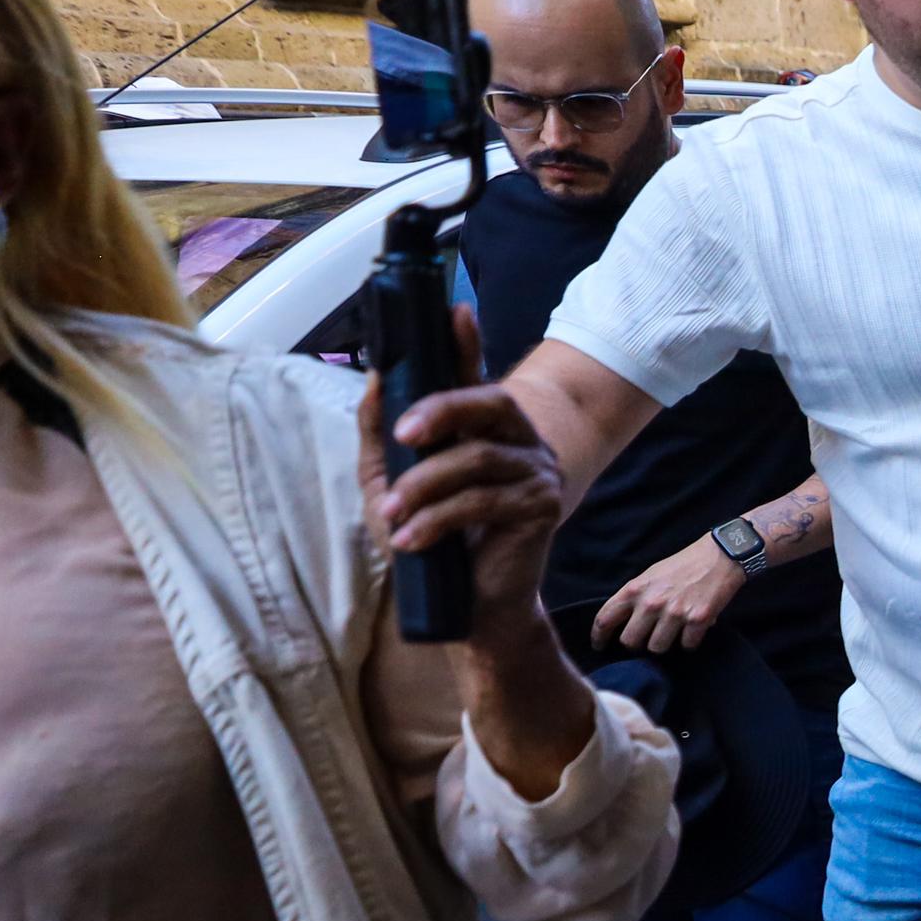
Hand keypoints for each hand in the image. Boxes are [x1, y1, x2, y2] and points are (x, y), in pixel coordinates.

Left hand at [365, 309, 566, 633]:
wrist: (470, 609)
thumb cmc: (432, 542)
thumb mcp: (389, 483)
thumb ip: (380, 435)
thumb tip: (376, 379)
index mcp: (486, 430)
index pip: (476, 377)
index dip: (468, 343)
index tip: (455, 311)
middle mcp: (521, 442)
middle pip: (491, 402)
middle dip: (443, 410)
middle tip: (403, 434)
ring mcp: (538, 472)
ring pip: (478, 458)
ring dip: (424, 487)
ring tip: (393, 517)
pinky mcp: (544, 508)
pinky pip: (485, 500)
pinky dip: (439, 520)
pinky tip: (412, 541)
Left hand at [594, 540, 745, 656]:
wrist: (721, 556)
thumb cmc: (684, 565)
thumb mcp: (651, 575)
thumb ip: (635, 596)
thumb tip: (623, 622)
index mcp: (635, 589)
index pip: (605, 619)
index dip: (598, 637)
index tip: (600, 646)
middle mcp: (652, 602)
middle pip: (630, 641)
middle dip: (636, 643)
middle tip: (645, 639)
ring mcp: (675, 613)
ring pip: (657, 647)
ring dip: (664, 643)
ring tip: (673, 632)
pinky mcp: (698, 620)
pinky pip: (687, 645)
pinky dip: (690, 641)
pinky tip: (693, 630)